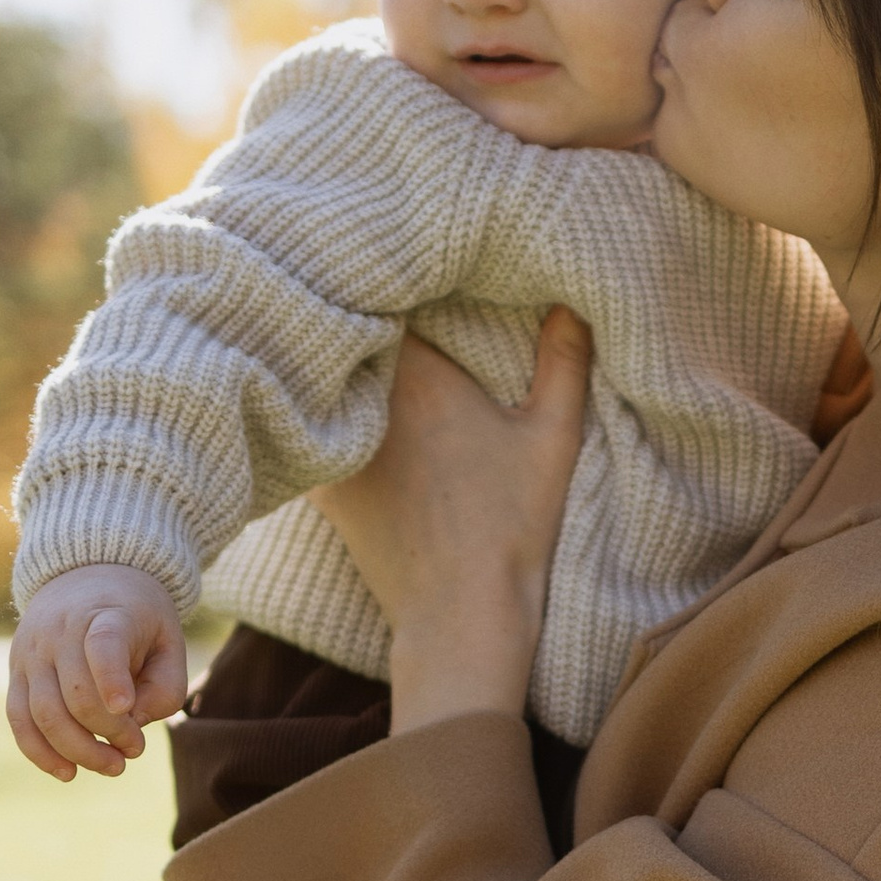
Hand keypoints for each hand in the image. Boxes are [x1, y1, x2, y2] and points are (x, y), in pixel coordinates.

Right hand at [8, 563, 189, 780]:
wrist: (87, 577)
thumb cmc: (138, 618)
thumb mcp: (169, 641)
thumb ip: (165, 687)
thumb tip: (133, 724)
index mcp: (106, 615)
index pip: (102, 646)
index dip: (111, 679)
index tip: (126, 709)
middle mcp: (60, 632)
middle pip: (76, 695)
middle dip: (109, 735)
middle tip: (134, 750)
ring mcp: (32, 652)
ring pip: (44, 714)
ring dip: (78, 751)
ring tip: (112, 766)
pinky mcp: (17, 672)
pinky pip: (18, 719)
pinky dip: (40, 752)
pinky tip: (67, 772)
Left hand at [311, 313, 590, 734]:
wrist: (460, 614)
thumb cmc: (511, 526)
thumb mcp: (553, 439)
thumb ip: (564, 361)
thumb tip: (571, 300)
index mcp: (419, 376)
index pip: (390, 298)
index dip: (396, 278)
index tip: (410, 266)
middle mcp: (367, 403)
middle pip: (350, 334)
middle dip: (364, 312)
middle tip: (379, 292)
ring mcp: (339, 446)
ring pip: (325, 381)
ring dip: (339, 364)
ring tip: (350, 341)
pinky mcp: (325, 488)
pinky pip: (309, 430)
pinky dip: (319, 414)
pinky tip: (329, 406)